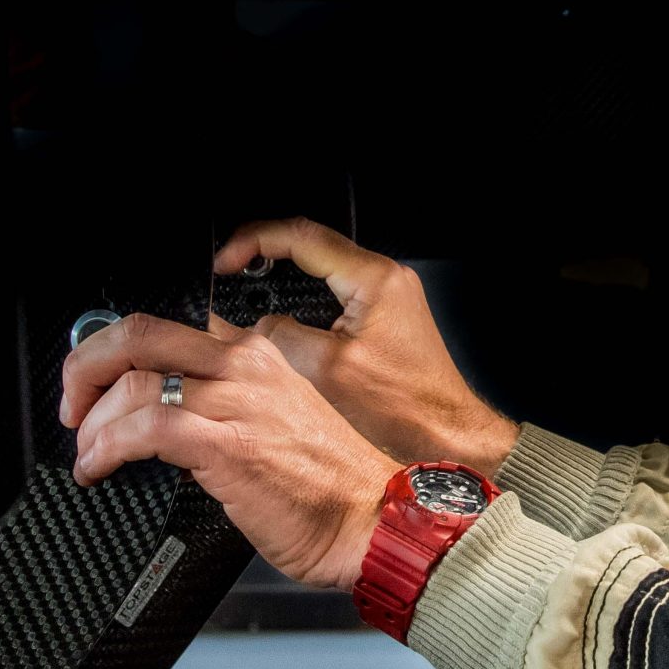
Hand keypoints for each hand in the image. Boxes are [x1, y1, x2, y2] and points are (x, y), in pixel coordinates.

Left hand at [60, 314, 394, 589]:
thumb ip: (222, 407)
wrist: (373, 521)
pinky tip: (99, 468)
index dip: (117, 349)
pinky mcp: (226, 445)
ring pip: (133, 383)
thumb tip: (159, 418)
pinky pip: (144, 428)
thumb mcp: (277, 422)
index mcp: (258, 354)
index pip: (169, 327)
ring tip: (89, 453)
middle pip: (140, 334)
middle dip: (86, 365)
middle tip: (72, 404)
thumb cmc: (330, 486)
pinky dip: (106, 448)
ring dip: (92, 423)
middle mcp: (246, 366)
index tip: (95, 381)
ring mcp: (237, 402)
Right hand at [214, 217, 519, 476]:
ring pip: (323, 264)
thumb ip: (283, 337)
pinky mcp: (384, 312)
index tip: (225, 261)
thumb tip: (253, 326)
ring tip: (247, 285)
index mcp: (373, 279)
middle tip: (229, 268)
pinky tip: (283, 313)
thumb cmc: (405, 407)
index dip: (253, 243)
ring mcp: (387, 292)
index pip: (301, 237)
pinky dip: (305, 293)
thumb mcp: (328, 371)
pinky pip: (336, 287)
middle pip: (312, 242)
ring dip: (285, 271)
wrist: (444, 431)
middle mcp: (385, 277)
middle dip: (265, 251)